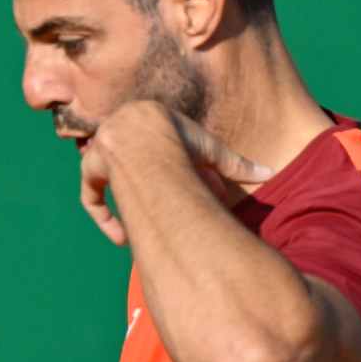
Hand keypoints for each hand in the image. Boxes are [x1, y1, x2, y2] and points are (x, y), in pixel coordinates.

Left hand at [80, 100, 272, 245]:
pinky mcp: (91, 165)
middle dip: (162, 193)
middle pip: (144, 170)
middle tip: (176, 217)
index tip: (201, 198)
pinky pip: (92, 195)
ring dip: (131, 203)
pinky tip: (120, 237)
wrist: (145, 136)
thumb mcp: (211, 153)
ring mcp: (104, 147)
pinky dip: (104, 215)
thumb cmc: (183, 142)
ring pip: (117, 181)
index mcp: (153, 124)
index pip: (172, 153)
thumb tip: (269, 172)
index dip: (188, 177)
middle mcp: (127, 133)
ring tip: (142, 231)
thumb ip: (235, 165)